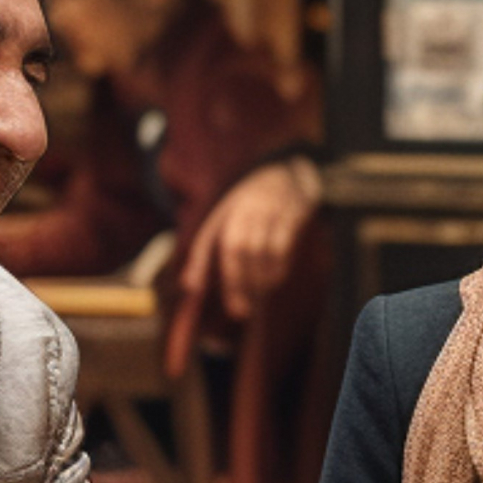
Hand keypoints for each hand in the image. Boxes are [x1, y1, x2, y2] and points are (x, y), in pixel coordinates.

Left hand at [183, 157, 320, 318]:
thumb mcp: (218, 222)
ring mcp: (272, 207)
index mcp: (226, 210)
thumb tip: (189, 286)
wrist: (282, 171)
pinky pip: (284, 243)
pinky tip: (274, 280)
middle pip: (240, 247)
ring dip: (261, 278)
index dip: (226, 276)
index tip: (230, 305)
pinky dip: (279, 267)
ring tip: (257, 295)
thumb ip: (202, 253)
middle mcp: (248, 206)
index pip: (222, 245)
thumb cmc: (244, 206)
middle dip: (239, 282)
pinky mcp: (294, 211)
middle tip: (241, 310)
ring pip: (264, 248)